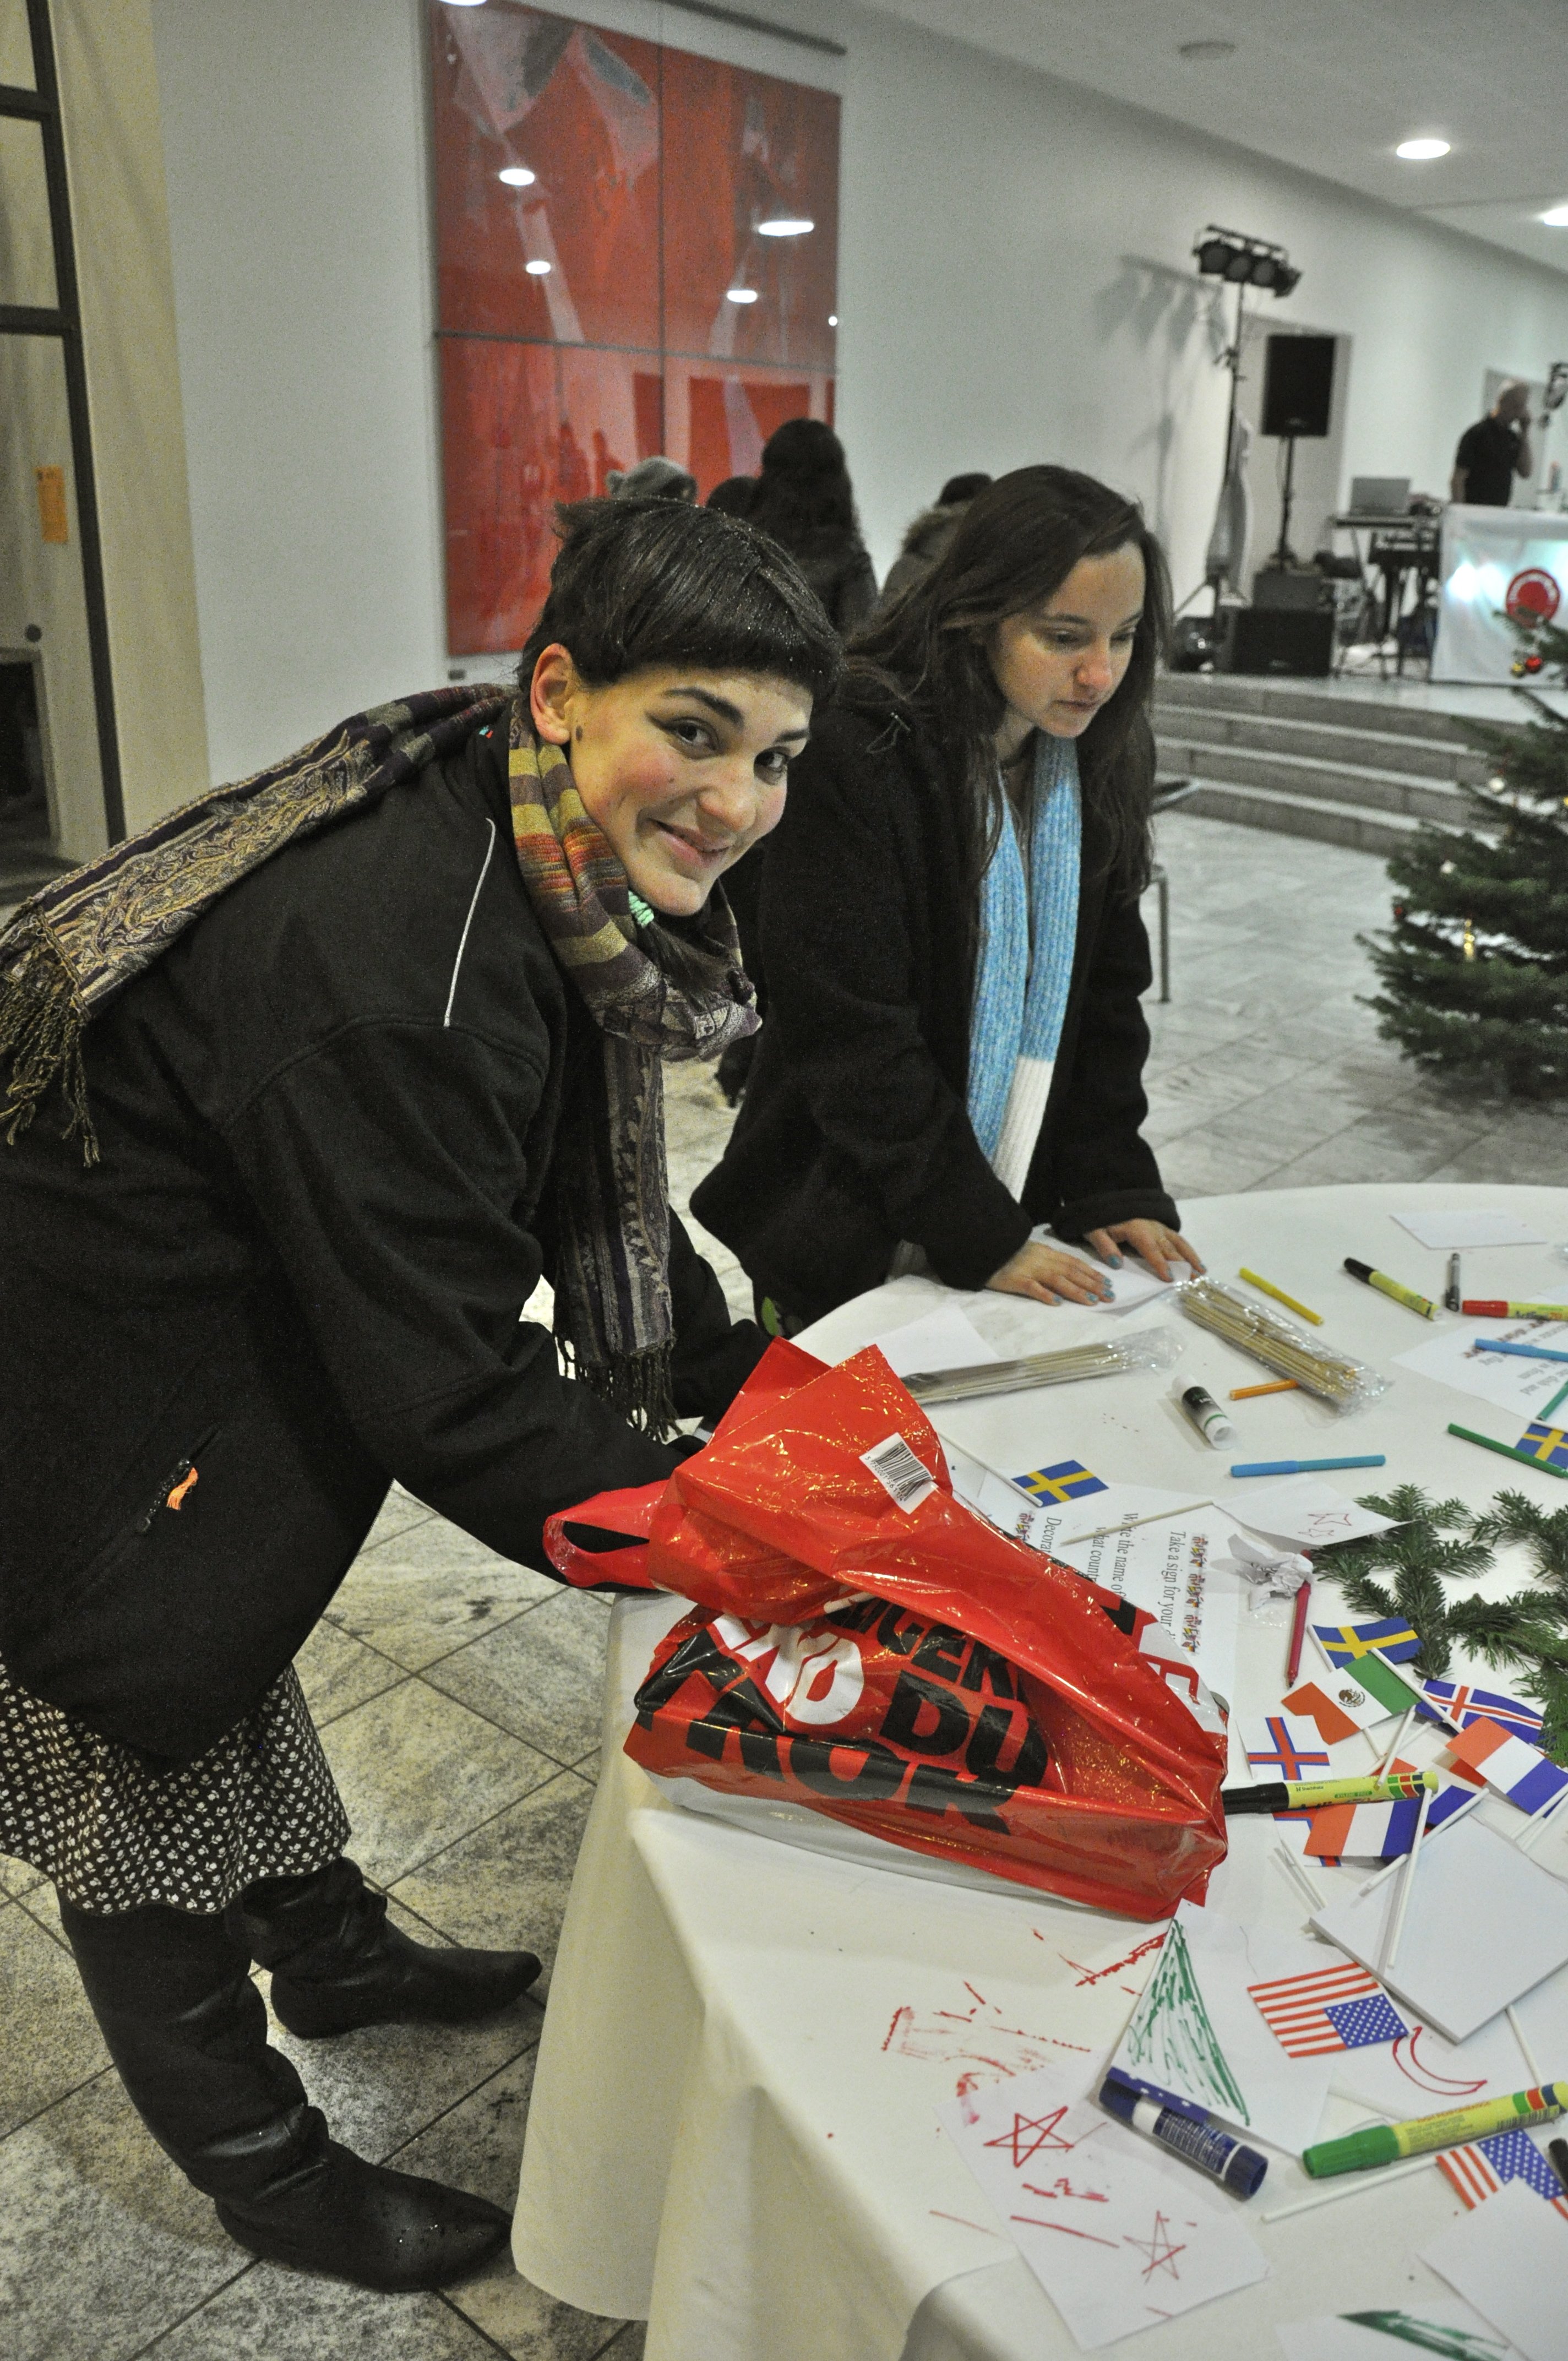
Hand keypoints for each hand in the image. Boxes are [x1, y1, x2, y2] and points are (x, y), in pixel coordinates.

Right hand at [985, 1241, 1114, 1306]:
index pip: (1074, 1263)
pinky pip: (1032, 1287)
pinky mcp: (1015, 1280)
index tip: (1108, 1283)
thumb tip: (1068, 1272)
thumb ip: (1049, 1260)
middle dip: (1092, 1285)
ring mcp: (1029, 1269)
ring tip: (1092, 1301)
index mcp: (1047, 1253)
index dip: (1092, 1273)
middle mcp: (1042, 1260)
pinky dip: (1045, 1294)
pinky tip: (1057, 1302)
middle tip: (1110, 1296)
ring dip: (1076, 1291)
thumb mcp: (1032, 1251)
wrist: (984, 1246)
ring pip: (1057, 1280)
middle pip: (1071, 1272)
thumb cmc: (1007, 1252)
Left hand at [1083, 1219, 1205, 1283]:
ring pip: (1178, 1243)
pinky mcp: (1162, 1226)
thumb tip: (1117, 1264)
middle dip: (1183, 1265)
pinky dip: (1188, 1250)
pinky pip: (1178, 1238)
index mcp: (1136, 1229)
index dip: (1160, 1264)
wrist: (1106, 1198)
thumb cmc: (1100, 1219)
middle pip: (1169, 1248)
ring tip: (1201, 1272)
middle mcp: (1152, 1227)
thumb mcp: (1095, 1231)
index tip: (1170, 1278)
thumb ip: (1105, 1246)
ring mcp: (1159, 1226)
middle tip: (1194, 1280)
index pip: (1151, 1249)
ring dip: (1191, 1258)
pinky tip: (1196, 1262)